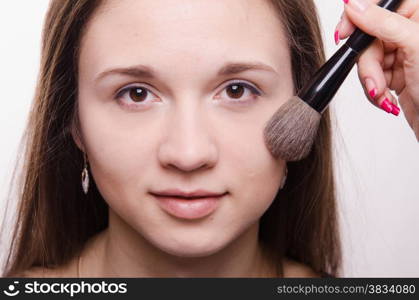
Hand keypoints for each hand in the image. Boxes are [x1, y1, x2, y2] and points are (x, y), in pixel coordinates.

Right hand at [335, 0, 418, 140]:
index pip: (378, 5)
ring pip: (365, 60)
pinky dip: (374, 90)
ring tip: (382, 93)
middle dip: (368, 63)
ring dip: (370, 80)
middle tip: (374, 79)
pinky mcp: (393, 73)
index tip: (344, 33)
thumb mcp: (414, 45)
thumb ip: (382, 22)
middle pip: (367, 38)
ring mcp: (400, 53)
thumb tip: (354, 5)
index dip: (357, 18)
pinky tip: (386, 97)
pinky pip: (369, 77)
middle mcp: (408, 31)